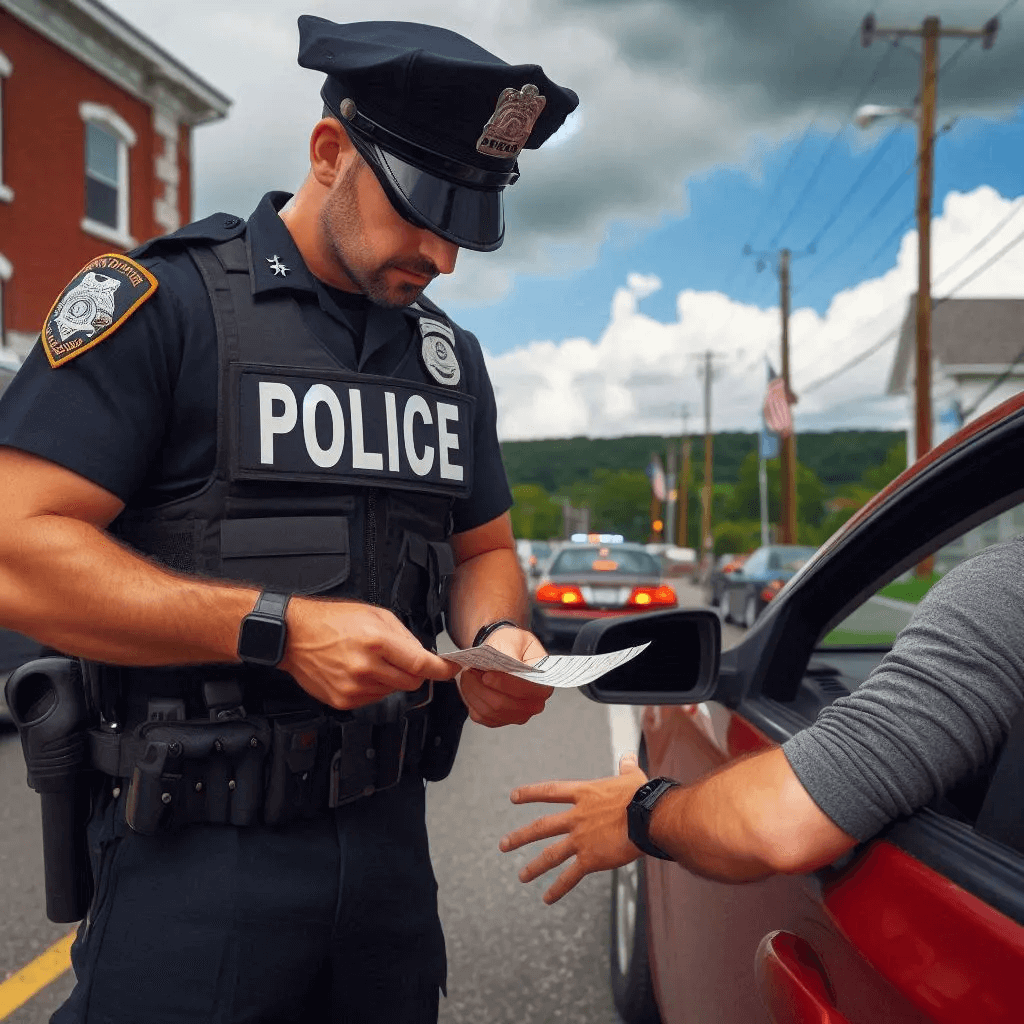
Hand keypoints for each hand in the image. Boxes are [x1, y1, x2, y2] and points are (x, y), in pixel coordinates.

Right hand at [281, 598, 457, 710]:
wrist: (294, 635)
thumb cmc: (332, 620)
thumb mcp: (376, 615)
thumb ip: (405, 636)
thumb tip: (425, 655)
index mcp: (377, 641)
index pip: (422, 665)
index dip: (442, 670)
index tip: (451, 669)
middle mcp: (366, 667)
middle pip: (412, 683)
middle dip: (414, 672)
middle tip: (401, 659)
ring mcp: (354, 687)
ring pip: (393, 692)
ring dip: (391, 679)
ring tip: (371, 660)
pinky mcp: (344, 701)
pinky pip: (374, 699)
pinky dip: (373, 687)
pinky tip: (358, 671)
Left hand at [458, 626, 552, 726]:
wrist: (503, 650)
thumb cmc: (512, 644)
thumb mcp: (516, 640)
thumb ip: (513, 652)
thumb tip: (507, 665)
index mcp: (544, 685)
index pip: (526, 690)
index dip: (505, 684)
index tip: (486, 675)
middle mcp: (533, 705)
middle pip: (502, 704)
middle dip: (481, 688)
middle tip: (470, 671)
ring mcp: (516, 716)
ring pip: (488, 710)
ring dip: (473, 691)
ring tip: (467, 674)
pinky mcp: (498, 720)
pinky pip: (480, 715)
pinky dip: (470, 699)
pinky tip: (469, 685)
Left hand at [499, 752, 648, 903]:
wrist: (648, 816)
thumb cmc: (643, 795)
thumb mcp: (632, 777)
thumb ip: (625, 768)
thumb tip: (628, 756)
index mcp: (584, 794)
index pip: (550, 792)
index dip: (530, 793)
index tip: (513, 797)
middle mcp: (576, 817)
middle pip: (542, 826)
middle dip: (521, 836)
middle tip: (503, 845)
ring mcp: (581, 839)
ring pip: (551, 854)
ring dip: (534, 867)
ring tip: (521, 876)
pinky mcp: (591, 859)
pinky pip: (570, 876)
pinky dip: (558, 888)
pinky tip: (547, 898)